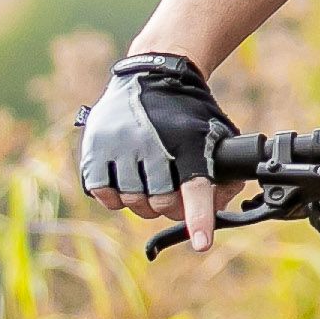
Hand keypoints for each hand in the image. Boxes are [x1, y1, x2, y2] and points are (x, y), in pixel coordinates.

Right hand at [76, 50, 234, 252]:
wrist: (151, 75)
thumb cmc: (187, 113)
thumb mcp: (215, 135)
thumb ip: (223, 174)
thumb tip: (221, 207)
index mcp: (187, 143)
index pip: (195, 187)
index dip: (199, 218)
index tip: (202, 243)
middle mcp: (152, 144)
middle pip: (161, 204)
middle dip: (170, 207)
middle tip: (171, 196)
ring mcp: (120, 145)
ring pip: (132, 202)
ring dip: (143, 201)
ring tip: (148, 182)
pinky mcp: (96, 148)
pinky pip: (105, 194)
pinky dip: (116, 196)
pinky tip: (125, 181)